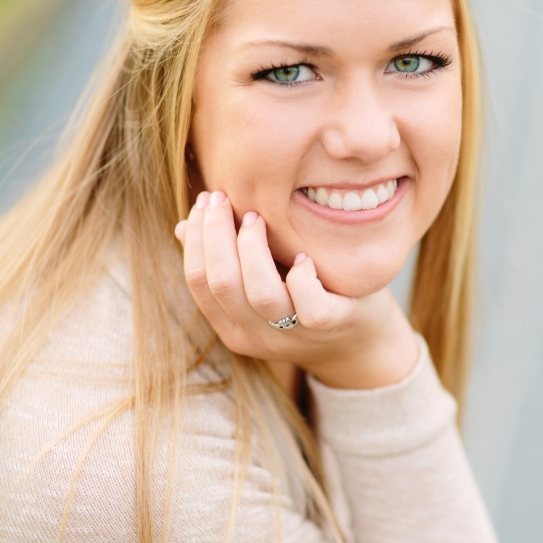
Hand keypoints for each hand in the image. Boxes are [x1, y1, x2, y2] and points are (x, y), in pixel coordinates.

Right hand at [175, 191, 418, 389]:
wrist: (358, 345)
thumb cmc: (304, 300)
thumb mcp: (262, 283)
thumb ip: (227, 260)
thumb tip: (184, 226)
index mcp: (231, 327)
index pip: (198, 281)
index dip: (196, 238)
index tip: (204, 202)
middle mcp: (255, 336)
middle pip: (221, 283)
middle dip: (216, 232)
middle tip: (222, 196)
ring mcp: (291, 335)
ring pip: (259, 293)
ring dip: (252, 248)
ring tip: (256, 217)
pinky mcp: (327, 326)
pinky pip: (309, 306)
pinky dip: (302, 277)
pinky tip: (302, 256)